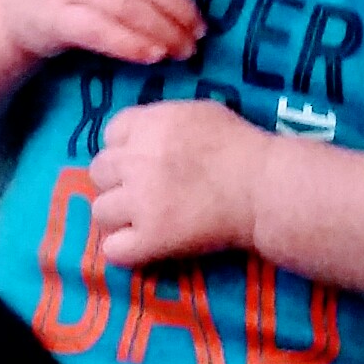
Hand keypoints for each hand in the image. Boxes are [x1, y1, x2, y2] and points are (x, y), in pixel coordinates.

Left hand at [89, 101, 269, 266]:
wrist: (264, 187)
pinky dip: (126, 250)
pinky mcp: (151, 237)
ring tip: (143, 221)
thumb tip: (144, 132)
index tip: (142, 160)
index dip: (125, 149)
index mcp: (148, 125)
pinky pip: (114, 249)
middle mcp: (135, 160)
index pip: (110, 135)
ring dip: (119, 216)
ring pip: (100, 211)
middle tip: (143, 192)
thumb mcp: (199, 113)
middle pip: (98, 172)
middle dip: (117, 181)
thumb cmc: (241, 146)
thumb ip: (163, 121)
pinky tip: (144, 245)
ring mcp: (140, 200)